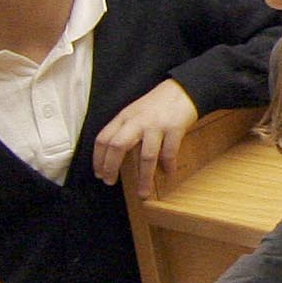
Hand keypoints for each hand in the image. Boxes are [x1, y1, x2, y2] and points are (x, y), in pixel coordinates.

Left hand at [93, 79, 202, 194]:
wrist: (183, 89)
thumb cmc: (157, 104)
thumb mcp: (135, 112)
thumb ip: (124, 129)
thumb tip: (114, 156)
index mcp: (124, 117)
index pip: (103, 139)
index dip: (98, 158)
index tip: (99, 173)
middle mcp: (137, 121)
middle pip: (118, 146)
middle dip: (111, 167)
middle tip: (110, 183)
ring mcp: (156, 125)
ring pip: (146, 156)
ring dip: (144, 178)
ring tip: (143, 193)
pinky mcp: (175, 128)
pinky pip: (170, 153)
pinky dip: (168, 166)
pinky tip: (168, 174)